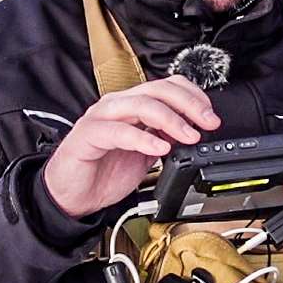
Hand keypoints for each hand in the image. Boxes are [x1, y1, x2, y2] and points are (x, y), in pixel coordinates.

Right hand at [43, 77, 221, 217]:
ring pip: (140, 104)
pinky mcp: (87, 135)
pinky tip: (160, 147)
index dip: (192, 96)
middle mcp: (116, 106)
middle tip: (208, 123)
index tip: (210, 115)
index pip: (166, 86)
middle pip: (157, 90)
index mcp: (131, 106)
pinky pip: (119, 131)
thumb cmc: (102, 173)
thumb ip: (164, 140)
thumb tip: (193, 133)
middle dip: (188, 104)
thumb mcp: (145, 156)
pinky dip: (143, 138)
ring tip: (189, 136)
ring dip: (171, 119)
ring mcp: (100, 118)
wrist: (71, 197)